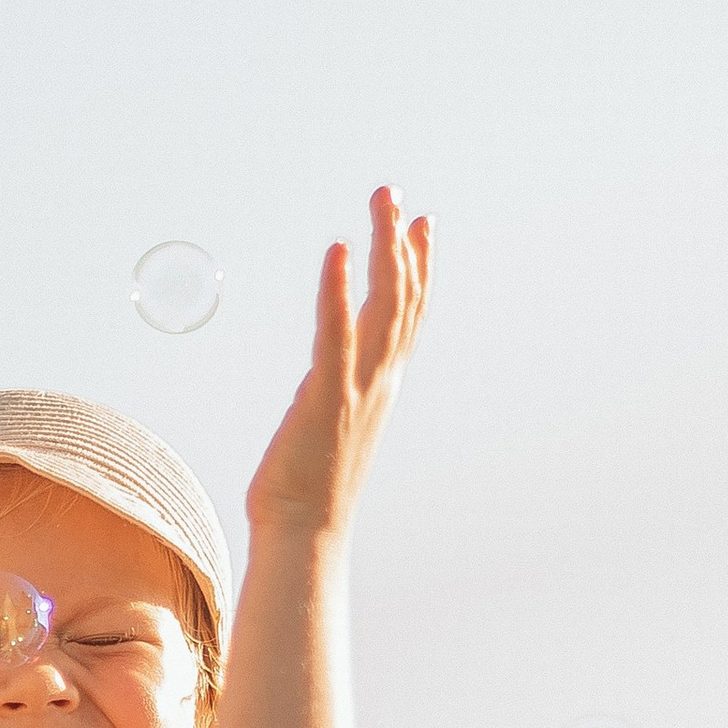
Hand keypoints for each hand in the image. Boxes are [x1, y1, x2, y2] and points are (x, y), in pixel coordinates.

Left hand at [245, 186, 432, 542]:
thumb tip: (320, 384)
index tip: (423, 223)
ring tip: (379, 202)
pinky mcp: (326, 398)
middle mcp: (380, 381)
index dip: (419, 265)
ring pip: (383, 305)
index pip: (408, 314)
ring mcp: (358, 388)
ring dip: (383, 248)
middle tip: (394, 192)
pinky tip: (338, 251)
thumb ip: (331, 396)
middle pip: (402, 297)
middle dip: (400, 241)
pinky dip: (338, 290)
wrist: (304, 535)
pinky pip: (335, 335)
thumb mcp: (327, 429)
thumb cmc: (306, 491)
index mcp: (382, 386)